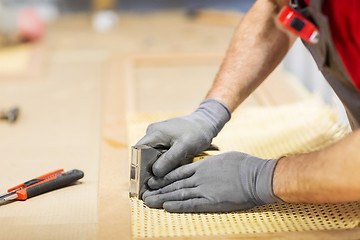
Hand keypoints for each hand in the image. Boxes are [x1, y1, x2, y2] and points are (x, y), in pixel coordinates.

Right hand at [136, 99, 229, 176]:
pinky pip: (159, 154)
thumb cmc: (197, 133)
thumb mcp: (185, 146)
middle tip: (155, 184)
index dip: (139, 166)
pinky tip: (170, 171)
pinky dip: (163, 162)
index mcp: (154, 132)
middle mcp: (152, 133)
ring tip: (163, 179)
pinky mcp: (164, 140)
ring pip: (151, 156)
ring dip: (157, 166)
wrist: (206, 123)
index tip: (145, 181)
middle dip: (148, 169)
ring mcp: (157, 136)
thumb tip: (155, 172)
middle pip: (143, 155)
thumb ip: (170, 159)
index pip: (138, 152)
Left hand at [142, 151, 282, 212]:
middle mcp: (200, 177)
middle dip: (158, 189)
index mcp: (203, 165)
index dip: (164, 177)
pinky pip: (191, 204)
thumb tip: (207, 165)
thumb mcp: (224, 158)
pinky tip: (166, 207)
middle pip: (174, 183)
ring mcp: (204, 189)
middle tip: (144, 194)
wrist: (256, 176)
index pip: (178, 171)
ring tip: (149, 202)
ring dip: (163, 198)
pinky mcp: (212, 201)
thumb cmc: (243, 165)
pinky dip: (178, 205)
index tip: (153, 180)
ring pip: (179, 193)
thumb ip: (211, 163)